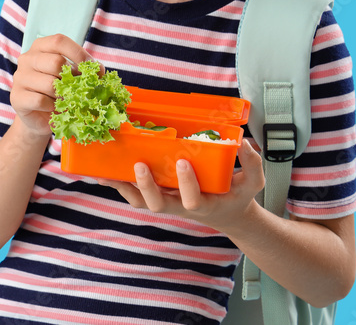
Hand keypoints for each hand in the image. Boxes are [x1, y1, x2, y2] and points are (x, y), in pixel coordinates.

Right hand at [10, 34, 90, 141]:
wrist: (41, 117)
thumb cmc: (59, 92)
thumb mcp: (73, 77)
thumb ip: (84, 70)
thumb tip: (99, 70)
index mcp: (40, 47)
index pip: (59, 41)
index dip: (78, 53)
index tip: (93, 68)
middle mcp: (27, 59)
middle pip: (56, 62)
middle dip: (73, 78)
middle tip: (79, 89)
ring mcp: (19, 78)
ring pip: (50, 84)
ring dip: (63, 95)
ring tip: (64, 100)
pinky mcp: (17, 97)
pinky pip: (41, 100)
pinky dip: (52, 107)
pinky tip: (53, 108)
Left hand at [96, 138, 265, 233]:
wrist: (226, 213)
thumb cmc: (236, 196)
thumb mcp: (253, 183)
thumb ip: (252, 164)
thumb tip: (243, 143)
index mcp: (203, 204)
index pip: (192, 200)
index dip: (186, 184)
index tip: (183, 162)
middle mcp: (179, 206)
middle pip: (157, 204)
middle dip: (146, 186)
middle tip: (139, 164)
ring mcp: (165, 201)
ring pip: (139, 201)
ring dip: (123, 186)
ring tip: (107, 170)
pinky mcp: (155, 195)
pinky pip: (133, 193)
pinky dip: (117, 183)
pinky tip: (102, 171)